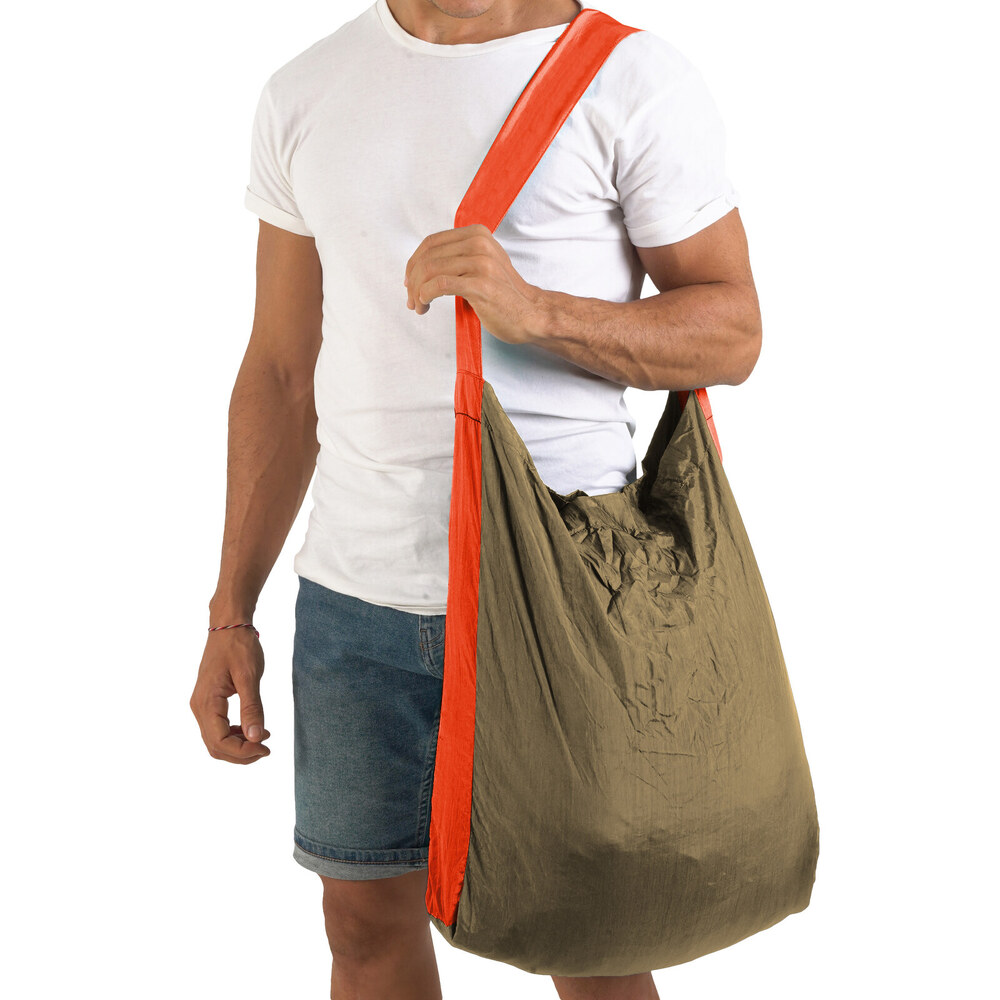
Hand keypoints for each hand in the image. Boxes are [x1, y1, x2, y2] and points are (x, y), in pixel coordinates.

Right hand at [190, 628, 269, 763]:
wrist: (229, 626)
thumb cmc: (239, 646)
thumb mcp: (249, 676)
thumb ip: (252, 708)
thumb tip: (255, 738)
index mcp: (207, 702)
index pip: (219, 741)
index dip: (242, 751)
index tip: (266, 748)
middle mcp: (199, 707)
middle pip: (215, 746)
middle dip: (240, 754)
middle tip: (266, 749)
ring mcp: (202, 704)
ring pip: (215, 739)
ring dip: (237, 746)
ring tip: (262, 739)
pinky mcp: (208, 701)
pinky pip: (217, 728)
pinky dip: (234, 734)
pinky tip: (252, 728)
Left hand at [403, 223, 545, 344]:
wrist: (530, 314)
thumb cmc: (503, 294)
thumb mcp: (482, 264)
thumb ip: (458, 257)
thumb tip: (421, 266)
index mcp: (477, 234)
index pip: (432, 242)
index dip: (413, 263)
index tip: (409, 281)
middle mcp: (479, 243)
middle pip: (428, 257)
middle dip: (412, 280)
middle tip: (411, 299)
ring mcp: (481, 263)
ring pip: (430, 270)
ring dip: (417, 291)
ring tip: (418, 306)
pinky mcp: (481, 284)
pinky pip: (440, 285)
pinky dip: (426, 295)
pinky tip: (426, 304)